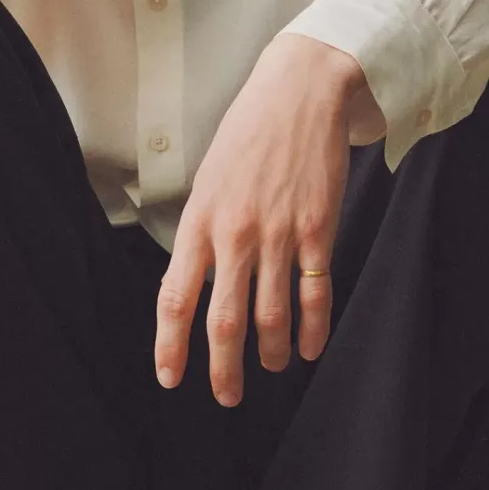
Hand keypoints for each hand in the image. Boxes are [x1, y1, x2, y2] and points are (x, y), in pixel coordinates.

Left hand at [154, 35, 365, 406]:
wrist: (299, 93)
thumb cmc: (248, 132)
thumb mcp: (208, 179)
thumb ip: (202, 231)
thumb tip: (197, 278)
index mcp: (199, 222)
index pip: (176, 298)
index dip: (171, 346)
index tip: (170, 377)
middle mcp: (235, 235)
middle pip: (224, 321)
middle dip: (223, 368)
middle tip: (226, 396)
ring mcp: (279, 235)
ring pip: (271, 316)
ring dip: (271, 353)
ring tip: (273, 368)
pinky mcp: (318, 230)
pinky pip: (315, 293)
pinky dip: (313, 328)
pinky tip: (311, 348)